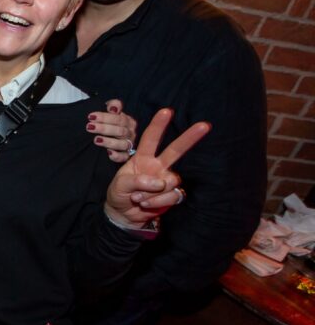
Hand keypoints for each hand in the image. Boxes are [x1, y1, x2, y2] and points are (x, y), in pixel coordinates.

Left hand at [88, 99, 138, 163]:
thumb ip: (114, 105)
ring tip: (96, 140)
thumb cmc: (112, 122)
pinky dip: (117, 156)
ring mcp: (129, 144)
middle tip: (89, 127)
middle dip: (104, 128)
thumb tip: (114, 108)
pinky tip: (108, 153)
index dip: (105, 117)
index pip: (119, 118)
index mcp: (128, 121)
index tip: (91, 117)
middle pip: (120, 131)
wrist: (112, 135)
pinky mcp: (126, 155)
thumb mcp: (112, 111)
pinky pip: (124, 157)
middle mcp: (130, 133)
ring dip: (109, 142)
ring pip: (122, 144)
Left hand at [104, 108, 209, 226]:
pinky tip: (147, 204)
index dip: (158, 125)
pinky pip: (172, 196)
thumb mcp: (119, 185)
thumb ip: (136, 181)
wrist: (123, 214)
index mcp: (142, 158)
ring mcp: (166, 179)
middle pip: (175, 150)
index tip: (166, 111)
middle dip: (189, 137)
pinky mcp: (172, 194)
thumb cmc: (119, 193)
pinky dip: (158, 202)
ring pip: (172, 180)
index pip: (151, 139)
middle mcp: (157, 165)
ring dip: (153, 192)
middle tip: (204, 125)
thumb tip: (159, 182)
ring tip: (138, 198)